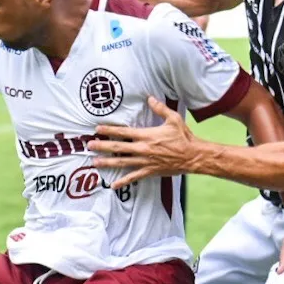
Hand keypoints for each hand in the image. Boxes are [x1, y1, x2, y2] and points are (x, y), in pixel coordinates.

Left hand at [89, 96, 203, 186]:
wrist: (193, 156)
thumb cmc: (183, 137)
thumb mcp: (173, 119)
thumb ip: (160, 108)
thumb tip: (150, 98)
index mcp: (147, 135)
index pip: (124, 132)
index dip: (109, 130)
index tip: (98, 129)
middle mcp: (143, 149)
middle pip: (118, 148)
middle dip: (102, 146)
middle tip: (90, 145)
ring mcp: (145, 161)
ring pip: (122, 162)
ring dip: (107, 162)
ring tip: (95, 162)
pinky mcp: (150, 171)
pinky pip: (134, 177)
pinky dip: (123, 181)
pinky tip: (113, 185)